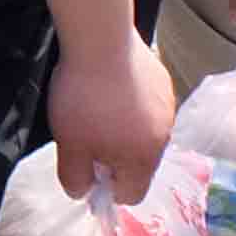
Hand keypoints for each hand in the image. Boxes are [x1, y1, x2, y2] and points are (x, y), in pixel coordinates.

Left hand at [47, 27, 184, 207]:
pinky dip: (130, 104)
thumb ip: (75, 177)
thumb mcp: (69, 145)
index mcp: (143, 159)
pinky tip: (110, 86)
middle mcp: (163, 137)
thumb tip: (82, 192)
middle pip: (138, 164)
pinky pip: (147, 106)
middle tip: (87, 134)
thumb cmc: (83, 97)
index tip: (86, 166)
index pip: (131, 195)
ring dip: (123, 130)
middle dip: (113, 157)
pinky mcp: (162, 81)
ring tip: (97, 106)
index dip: (106, 189)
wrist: (101, 40)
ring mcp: (167, 107)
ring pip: (143, 133)